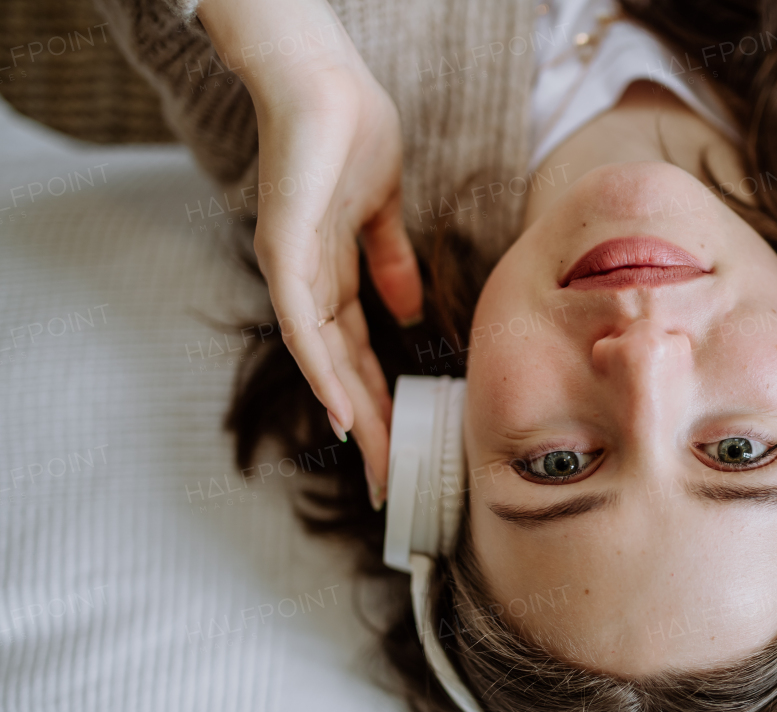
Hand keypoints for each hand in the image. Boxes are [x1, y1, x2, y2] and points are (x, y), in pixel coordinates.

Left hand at [199, 0, 422, 508]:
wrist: (323, 78)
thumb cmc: (351, 133)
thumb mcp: (381, 213)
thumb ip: (389, 264)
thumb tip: (408, 314)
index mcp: (333, 276)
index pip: (360, 354)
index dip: (381, 402)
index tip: (401, 448)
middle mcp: (307, 284)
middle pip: (343, 370)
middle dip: (370, 428)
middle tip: (387, 484)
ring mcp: (293, 269)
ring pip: (323, 360)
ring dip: (352, 414)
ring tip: (374, 464)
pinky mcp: (284, 249)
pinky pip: (305, 323)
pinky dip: (323, 369)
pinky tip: (343, 409)